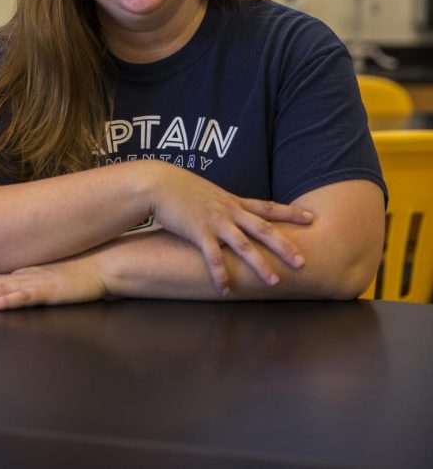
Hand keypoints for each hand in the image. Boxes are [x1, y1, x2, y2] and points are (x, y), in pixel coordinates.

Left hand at [0, 253, 106, 310]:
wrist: (104, 263)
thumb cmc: (80, 271)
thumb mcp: (50, 275)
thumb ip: (32, 279)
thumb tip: (15, 287)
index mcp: (23, 274)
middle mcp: (25, 276)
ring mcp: (35, 282)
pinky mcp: (49, 291)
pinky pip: (23, 297)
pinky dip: (5, 301)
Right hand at [144, 162, 312, 295]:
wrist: (159, 183)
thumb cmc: (182, 189)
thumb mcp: (210, 194)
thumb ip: (225, 206)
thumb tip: (236, 217)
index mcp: (234, 202)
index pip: (268, 207)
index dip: (291, 213)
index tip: (312, 218)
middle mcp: (229, 211)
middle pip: (263, 229)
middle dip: (285, 246)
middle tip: (303, 262)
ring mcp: (215, 221)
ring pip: (243, 244)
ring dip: (260, 264)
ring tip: (274, 282)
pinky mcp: (198, 231)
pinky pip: (212, 256)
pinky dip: (220, 273)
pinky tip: (226, 289)